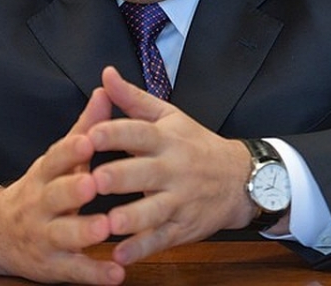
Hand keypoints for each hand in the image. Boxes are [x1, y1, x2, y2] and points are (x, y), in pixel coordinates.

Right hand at [0, 87, 125, 283]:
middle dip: (72, 190)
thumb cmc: (43, 188)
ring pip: (62, 234)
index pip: (55, 158)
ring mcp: (43, 236)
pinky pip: (73, 271)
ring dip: (83, 232)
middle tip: (93, 184)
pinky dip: (94, 274)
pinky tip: (116, 274)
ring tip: (105, 229)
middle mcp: (40, 204)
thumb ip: (85, 128)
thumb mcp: (58, 158)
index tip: (89, 140)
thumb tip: (106, 90)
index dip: (70, 150)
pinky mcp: (50, 266)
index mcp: (45, 173)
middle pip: (54, 196)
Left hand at [89, 66, 256, 265]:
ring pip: (153, 210)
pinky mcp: (182, 228)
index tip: (90, 134)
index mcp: (166, 138)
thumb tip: (106, 74)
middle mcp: (173, 169)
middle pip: (143, 172)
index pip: (139, 132)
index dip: (115, 133)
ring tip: (108, 223)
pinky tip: (120, 256)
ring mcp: (179, 200)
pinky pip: (160, 240)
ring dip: (130, 218)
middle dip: (119, 177)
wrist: (240, 179)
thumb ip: (132, 98)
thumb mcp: (168, 116)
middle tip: (93, 180)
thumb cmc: (195, 144)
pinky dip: (141, 249)